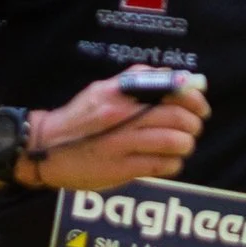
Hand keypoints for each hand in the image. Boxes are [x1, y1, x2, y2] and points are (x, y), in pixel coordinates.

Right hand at [27, 70, 209, 191]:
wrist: (44, 148)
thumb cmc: (78, 118)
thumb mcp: (101, 90)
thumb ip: (134, 81)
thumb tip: (172, 77)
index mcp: (120, 95)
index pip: (168, 89)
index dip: (193, 98)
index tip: (201, 107)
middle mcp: (123, 118)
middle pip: (177, 117)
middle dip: (194, 124)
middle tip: (193, 129)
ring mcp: (123, 145)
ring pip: (174, 142)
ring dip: (186, 145)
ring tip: (182, 146)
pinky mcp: (122, 169)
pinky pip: (162, 165)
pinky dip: (173, 164)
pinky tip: (168, 162)